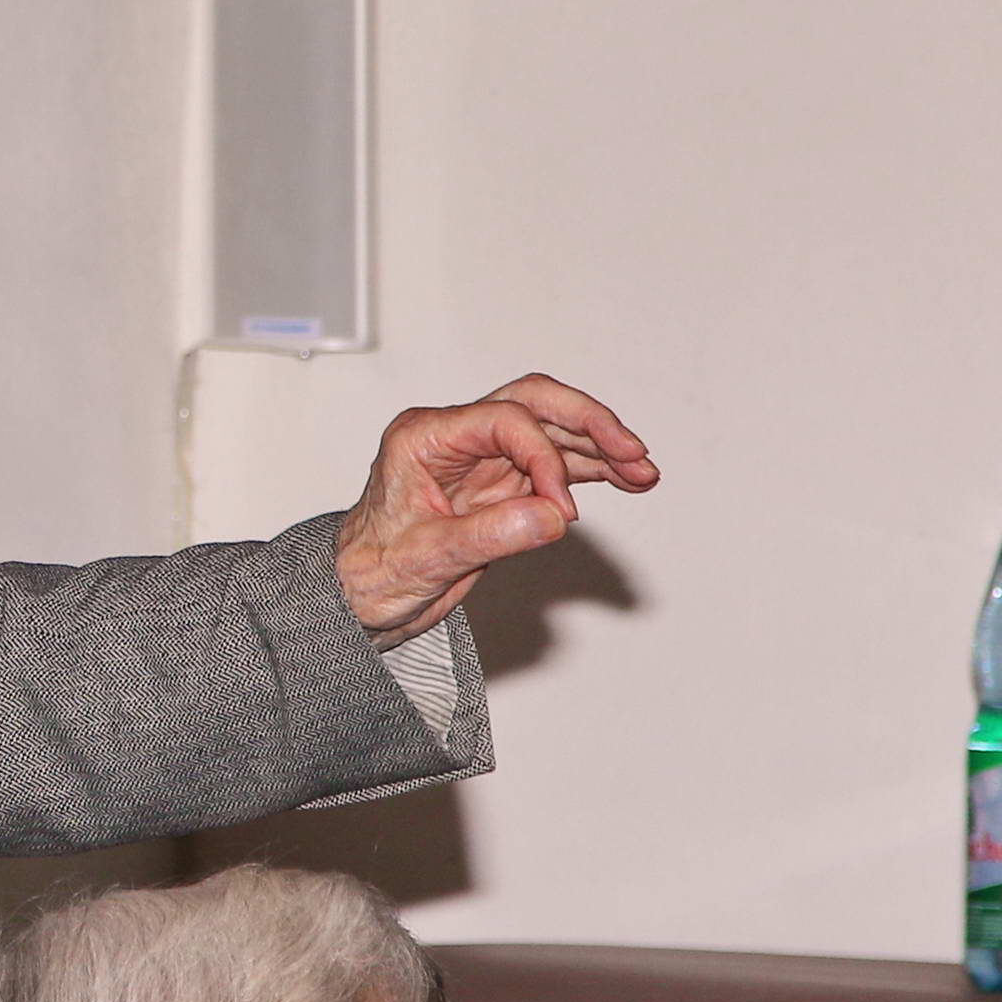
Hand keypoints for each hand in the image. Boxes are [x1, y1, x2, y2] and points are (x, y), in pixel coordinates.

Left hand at [333, 374, 657, 645]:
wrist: (358, 598)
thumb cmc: (372, 572)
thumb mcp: (427, 558)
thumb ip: (490, 535)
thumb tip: (551, 517)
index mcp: (425, 436)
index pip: (504, 420)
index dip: (543, 460)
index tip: (563, 511)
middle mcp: (455, 436)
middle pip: (534, 403)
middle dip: (588, 423)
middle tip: (631, 449)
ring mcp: (480, 457)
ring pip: (551, 430)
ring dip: (599, 447)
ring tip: (643, 470)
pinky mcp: (498, 482)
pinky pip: (552, 463)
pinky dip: (590, 470)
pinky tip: (626, 479)